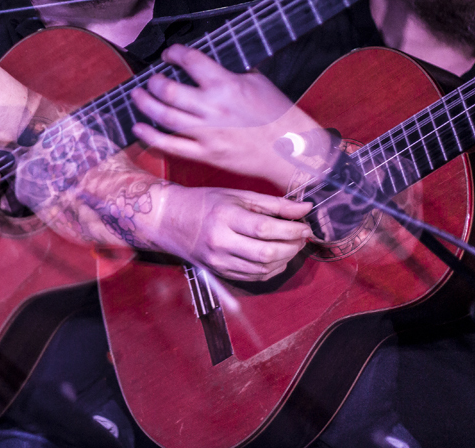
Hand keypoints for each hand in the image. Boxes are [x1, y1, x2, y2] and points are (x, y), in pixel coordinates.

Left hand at [132, 43, 325, 183]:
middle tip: (152, 78)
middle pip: (168, 90)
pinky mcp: (206, 154)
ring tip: (137, 95)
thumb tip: (207, 67)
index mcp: (226, 84)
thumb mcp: (257, 81)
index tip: (169, 54)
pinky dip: (150, 135)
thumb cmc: (277, 114)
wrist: (290, 149)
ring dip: (145, 103)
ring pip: (164, 116)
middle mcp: (212, 107)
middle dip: (154, 81)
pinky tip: (138, 126)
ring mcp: (207, 133)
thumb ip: (229, 73)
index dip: (174, 53)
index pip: (190, 61)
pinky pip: (170, 145)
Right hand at [153, 184, 312, 281]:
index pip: (264, 229)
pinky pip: (254, 278)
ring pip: (263, 270)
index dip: (291, 230)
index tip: (306, 226)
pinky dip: (272, 270)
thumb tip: (305, 209)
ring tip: (292, 245)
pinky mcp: (219, 273)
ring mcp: (219, 261)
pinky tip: (278, 257)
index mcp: (224, 217)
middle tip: (302, 237)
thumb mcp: (237, 195)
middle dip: (292, 247)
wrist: (169, 220)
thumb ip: (273, 204)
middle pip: (266, 253)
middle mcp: (220, 242)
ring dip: (285, 259)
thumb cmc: (204, 203)